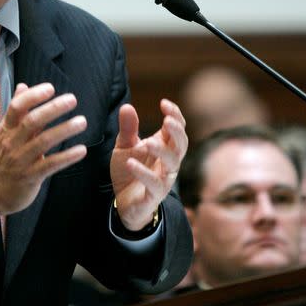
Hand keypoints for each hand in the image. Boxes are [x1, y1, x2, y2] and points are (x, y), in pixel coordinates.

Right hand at [0, 82, 86, 231]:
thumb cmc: (1, 161)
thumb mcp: (3, 133)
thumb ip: (16, 111)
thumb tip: (24, 86)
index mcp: (6, 130)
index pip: (16, 107)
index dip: (33, 96)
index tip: (50, 88)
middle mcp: (11, 143)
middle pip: (32, 121)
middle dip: (53, 109)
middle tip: (72, 100)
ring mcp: (20, 160)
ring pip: (43, 141)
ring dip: (64, 130)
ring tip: (82, 122)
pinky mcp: (30, 177)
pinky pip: (51, 164)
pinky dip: (67, 156)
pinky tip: (81, 150)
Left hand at [110, 99, 187, 231]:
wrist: (123, 202)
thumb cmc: (129, 170)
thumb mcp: (124, 146)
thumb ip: (128, 128)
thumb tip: (127, 106)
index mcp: (164, 147)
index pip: (177, 129)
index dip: (175, 115)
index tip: (164, 103)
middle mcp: (168, 162)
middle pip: (181, 145)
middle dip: (177, 132)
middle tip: (168, 120)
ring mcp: (163, 178)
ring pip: (172, 164)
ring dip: (162, 151)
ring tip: (148, 142)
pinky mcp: (153, 195)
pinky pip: (154, 184)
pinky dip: (143, 173)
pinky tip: (131, 163)